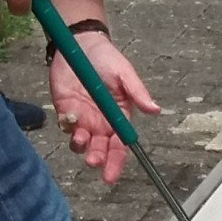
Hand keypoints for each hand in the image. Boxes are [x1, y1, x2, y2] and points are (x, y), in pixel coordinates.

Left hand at [50, 35, 159, 185]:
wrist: (79, 43)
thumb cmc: (106, 57)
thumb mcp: (124, 73)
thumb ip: (137, 92)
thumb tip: (156, 110)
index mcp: (119, 116)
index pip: (120, 145)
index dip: (116, 162)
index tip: (110, 176)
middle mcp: (102, 122)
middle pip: (101, 149)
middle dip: (98, 159)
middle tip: (93, 161)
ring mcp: (83, 118)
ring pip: (82, 144)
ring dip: (81, 147)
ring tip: (81, 139)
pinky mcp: (65, 111)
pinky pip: (66, 129)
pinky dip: (68, 130)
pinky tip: (70, 120)